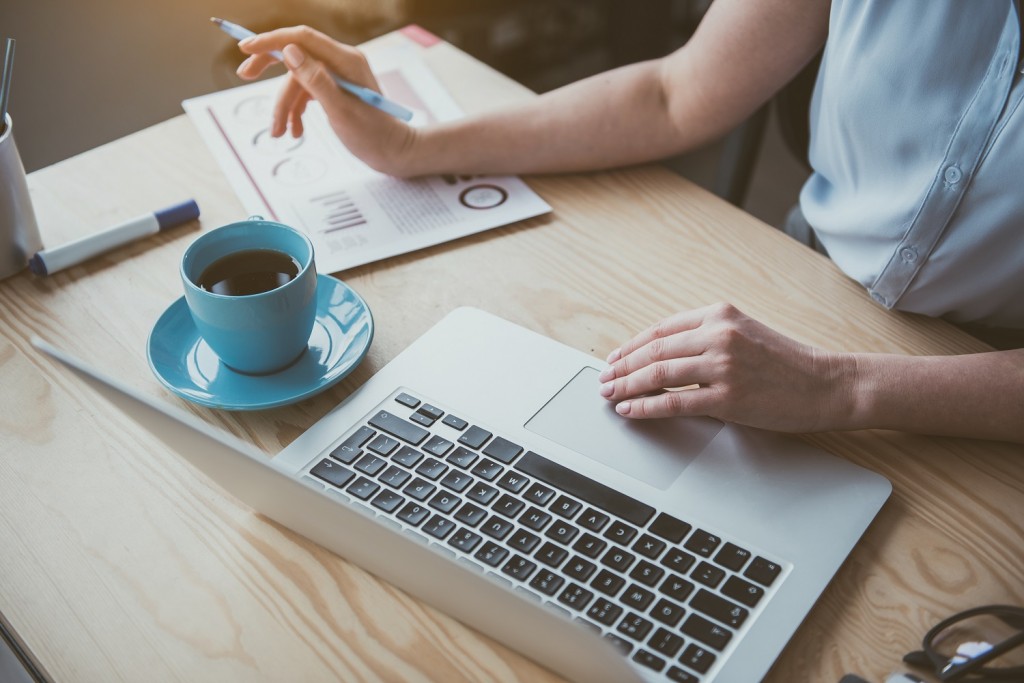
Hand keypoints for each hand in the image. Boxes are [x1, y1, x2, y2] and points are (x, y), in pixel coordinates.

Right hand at [235, 26, 417, 175]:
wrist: (392, 153)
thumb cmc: (372, 134)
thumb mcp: (340, 110)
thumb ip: (315, 80)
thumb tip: (289, 51)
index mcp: (346, 60)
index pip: (302, 38)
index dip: (272, 39)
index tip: (246, 47)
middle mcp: (341, 62)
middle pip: (295, 55)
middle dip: (270, 69)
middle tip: (243, 75)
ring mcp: (336, 76)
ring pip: (297, 81)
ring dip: (284, 106)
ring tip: (280, 133)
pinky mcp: (333, 90)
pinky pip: (305, 93)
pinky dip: (296, 111)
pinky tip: (295, 131)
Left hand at [598, 303, 852, 431]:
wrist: (826, 384)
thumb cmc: (786, 362)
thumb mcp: (744, 333)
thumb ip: (706, 336)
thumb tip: (660, 354)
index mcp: (719, 313)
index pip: (661, 329)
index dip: (631, 346)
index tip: (614, 358)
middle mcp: (719, 334)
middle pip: (653, 351)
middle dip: (621, 367)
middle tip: (604, 379)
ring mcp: (723, 366)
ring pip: (658, 375)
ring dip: (627, 386)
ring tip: (610, 395)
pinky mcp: (728, 398)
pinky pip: (674, 403)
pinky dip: (646, 408)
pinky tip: (631, 410)